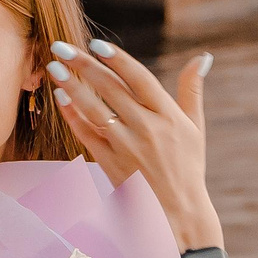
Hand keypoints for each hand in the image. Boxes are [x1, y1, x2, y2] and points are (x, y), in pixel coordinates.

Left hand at [49, 40, 222, 249]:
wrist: (178, 213)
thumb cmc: (187, 166)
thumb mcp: (195, 127)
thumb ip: (192, 90)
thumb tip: (202, 57)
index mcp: (169, 116)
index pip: (140, 79)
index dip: (118, 59)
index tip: (97, 44)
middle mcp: (148, 129)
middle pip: (111, 89)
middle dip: (85, 66)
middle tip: (61, 47)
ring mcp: (128, 148)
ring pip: (95, 111)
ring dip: (72, 87)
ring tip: (54, 68)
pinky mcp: (112, 165)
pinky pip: (88, 136)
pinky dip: (73, 117)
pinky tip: (61, 98)